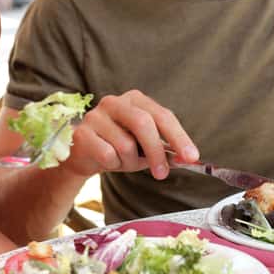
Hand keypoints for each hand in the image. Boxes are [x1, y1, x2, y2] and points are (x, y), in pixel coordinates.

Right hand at [61, 90, 198, 179]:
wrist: (82, 155)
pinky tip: (105, 161)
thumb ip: (164, 150)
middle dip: (156, 152)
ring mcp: (96, 115)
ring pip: (125, 144)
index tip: (191, 157)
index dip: (178, 136)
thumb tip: (186, 159)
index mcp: (135, 100)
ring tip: (122, 161)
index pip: (162, 115)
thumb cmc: (117, 148)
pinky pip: (108, 155)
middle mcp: (115, 102)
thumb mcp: (143, 148)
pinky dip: (112, 164)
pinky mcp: (82, 133)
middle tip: (162, 173)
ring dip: (129, 162)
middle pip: (144, 124)